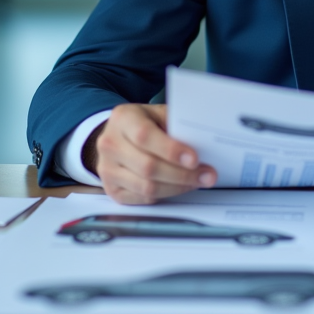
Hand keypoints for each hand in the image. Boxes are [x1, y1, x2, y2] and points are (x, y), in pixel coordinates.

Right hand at [86, 103, 216, 203]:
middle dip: (182, 174)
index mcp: (123, 119)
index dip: (171, 150)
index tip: (194, 159)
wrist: (117, 135)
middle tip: (207, 175)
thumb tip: (203, 143)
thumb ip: (175, 126)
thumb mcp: (158, 114)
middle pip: (148, 166)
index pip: (145, 136)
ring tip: (197, 181)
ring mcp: (107, 169)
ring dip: (177, 187)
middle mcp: (110, 144)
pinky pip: (142, 198)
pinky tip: (179, 186)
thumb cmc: (144, 123)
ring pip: (146, 187)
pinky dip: (166, 194)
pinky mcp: (111, 189)